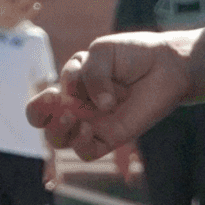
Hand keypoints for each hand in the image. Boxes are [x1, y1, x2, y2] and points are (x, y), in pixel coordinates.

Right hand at [31, 31, 190, 159]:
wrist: (166, 64)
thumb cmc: (133, 55)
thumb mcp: (102, 52)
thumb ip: (90, 74)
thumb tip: (98, 106)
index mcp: (71, 88)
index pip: (41, 105)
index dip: (38, 104)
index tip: (52, 93)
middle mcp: (79, 107)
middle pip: (45, 125)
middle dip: (41, 117)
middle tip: (59, 105)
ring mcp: (94, 123)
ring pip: (61, 141)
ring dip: (59, 131)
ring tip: (74, 118)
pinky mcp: (112, 137)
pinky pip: (86, 152)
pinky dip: (80, 143)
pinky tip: (89, 128)